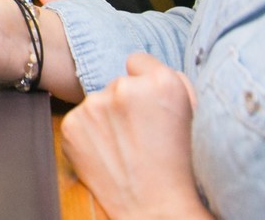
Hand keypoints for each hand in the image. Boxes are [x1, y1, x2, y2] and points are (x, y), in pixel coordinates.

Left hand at [59, 53, 209, 218]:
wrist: (156, 208)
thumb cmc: (181, 167)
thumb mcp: (192, 115)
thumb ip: (171, 82)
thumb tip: (146, 67)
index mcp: (162, 81)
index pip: (138, 60)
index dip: (143, 83)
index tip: (146, 104)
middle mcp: (124, 87)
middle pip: (117, 84)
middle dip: (124, 104)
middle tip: (139, 135)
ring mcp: (94, 105)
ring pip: (97, 103)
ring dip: (105, 119)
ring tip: (124, 149)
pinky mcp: (71, 125)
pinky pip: (79, 121)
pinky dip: (88, 135)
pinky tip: (106, 155)